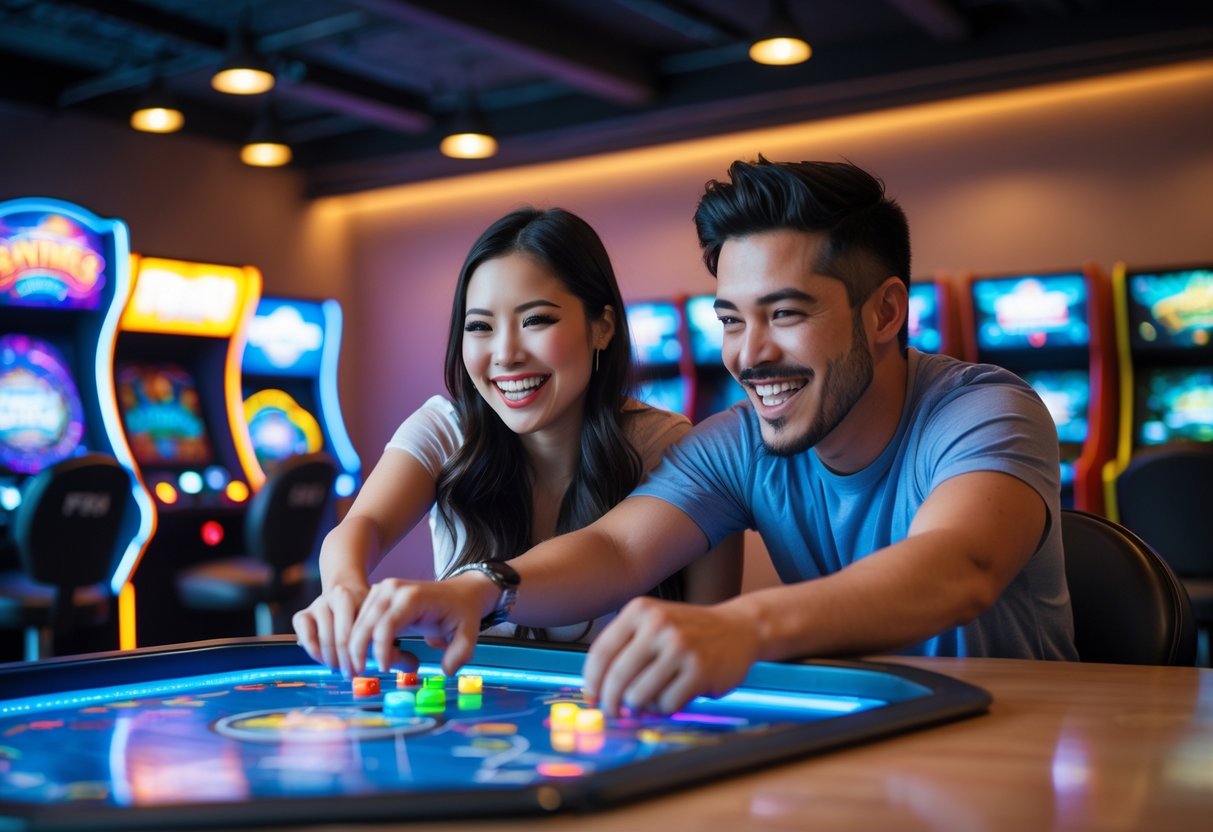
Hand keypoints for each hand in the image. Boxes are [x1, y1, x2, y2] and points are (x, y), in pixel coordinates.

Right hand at [293, 581, 369, 677]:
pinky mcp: (301, 615)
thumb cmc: (363, 608)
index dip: (358, 655)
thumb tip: (386, 658)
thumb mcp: (373, 614)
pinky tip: (324, 660)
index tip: (362, 670)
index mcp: (350, 596)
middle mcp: (332, 597)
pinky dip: (314, 653)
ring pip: (322, 641)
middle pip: (339, 639)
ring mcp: (316, 605)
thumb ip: (377, 633)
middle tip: (350, 674)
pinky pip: (305, 639)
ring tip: (340, 668)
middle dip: (345, 662)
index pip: (354, 633)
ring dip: (331, 660)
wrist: (344, 590)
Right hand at [345, 577, 486, 677]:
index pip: (386, 626)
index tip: (384, 669)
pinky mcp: (377, 595)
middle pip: (365, 624)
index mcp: (413, 597)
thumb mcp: (469, 634)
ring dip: (358, 646)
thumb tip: (446, 670)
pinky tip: (371, 653)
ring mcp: (383, 590)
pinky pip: (360, 619)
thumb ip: (460, 654)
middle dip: (358, 651)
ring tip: (370, 665)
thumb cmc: (462, 612)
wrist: (460, 592)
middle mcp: (393, 589)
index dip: (381, 651)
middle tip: (358, 674)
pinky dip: (360, 638)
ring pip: (358, 623)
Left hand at [582, 597, 760, 715]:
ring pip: (639, 695)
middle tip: (612, 712)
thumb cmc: (688, 632)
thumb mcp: (654, 624)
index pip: (601, 652)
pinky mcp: (699, 670)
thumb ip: (625, 649)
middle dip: (610, 702)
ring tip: (649, 700)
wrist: (739, 628)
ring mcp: (680, 647)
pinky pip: (666, 704)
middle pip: (617, 677)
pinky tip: (672, 697)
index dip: (591, 681)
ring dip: (639, 707)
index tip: (590, 698)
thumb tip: (594, 690)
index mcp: (641, 610)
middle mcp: (659, 625)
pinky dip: (664, 708)